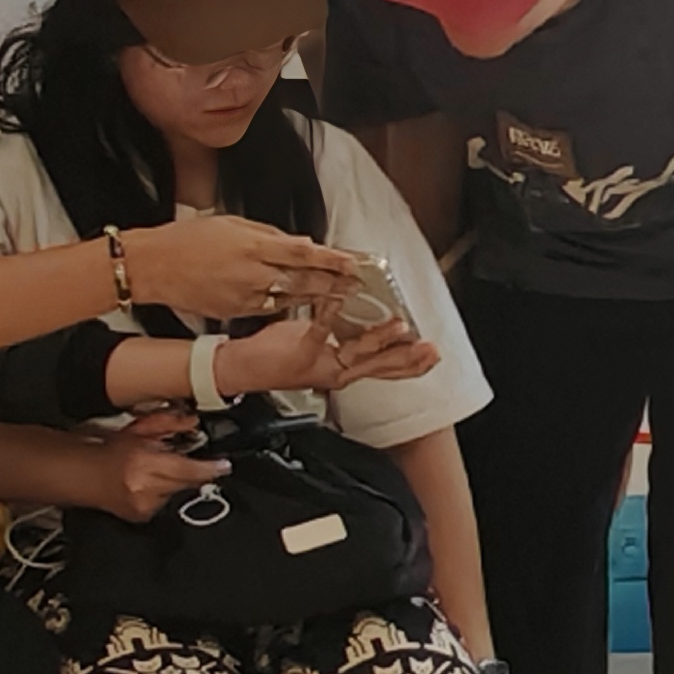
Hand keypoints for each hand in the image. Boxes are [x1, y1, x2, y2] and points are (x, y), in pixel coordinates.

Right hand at [87, 426, 229, 520]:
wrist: (84, 475)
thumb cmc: (108, 452)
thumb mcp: (138, 430)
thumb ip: (168, 424)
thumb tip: (193, 422)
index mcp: (144, 464)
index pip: (188, 470)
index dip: (210, 469)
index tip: (224, 466)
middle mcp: (145, 488)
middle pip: (187, 484)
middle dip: (192, 473)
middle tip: (185, 462)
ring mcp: (143, 506)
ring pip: (178, 495)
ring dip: (175, 483)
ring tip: (157, 472)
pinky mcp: (141, 517)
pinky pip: (165, 505)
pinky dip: (163, 494)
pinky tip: (150, 486)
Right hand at [125, 216, 363, 321]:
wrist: (154, 267)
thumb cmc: (186, 240)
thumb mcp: (230, 224)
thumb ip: (267, 235)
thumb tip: (296, 243)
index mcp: (252, 246)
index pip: (303, 254)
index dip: (332, 260)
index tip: (353, 262)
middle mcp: (253, 273)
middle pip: (304, 280)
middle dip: (334, 283)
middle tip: (357, 284)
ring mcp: (245, 296)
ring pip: (291, 298)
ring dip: (318, 298)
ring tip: (340, 296)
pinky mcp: (237, 311)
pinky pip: (270, 309)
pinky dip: (289, 305)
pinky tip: (304, 304)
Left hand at [219, 310, 438, 397]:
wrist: (241, 369)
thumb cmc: (276, 355)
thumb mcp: (318, 344)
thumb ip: (341, 335)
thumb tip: (360, 319)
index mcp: (342, 369)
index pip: (385, 369)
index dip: (411, 364)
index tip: (432, 354)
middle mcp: (336, 371)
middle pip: (379, 366)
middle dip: (407, 357)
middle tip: (427, 348)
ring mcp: (319, 364)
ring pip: (356, 352)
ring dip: (380, 338)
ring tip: (399, 326)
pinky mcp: (300, 353)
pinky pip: (319, 333)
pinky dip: (330, 316)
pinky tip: (338, 301)